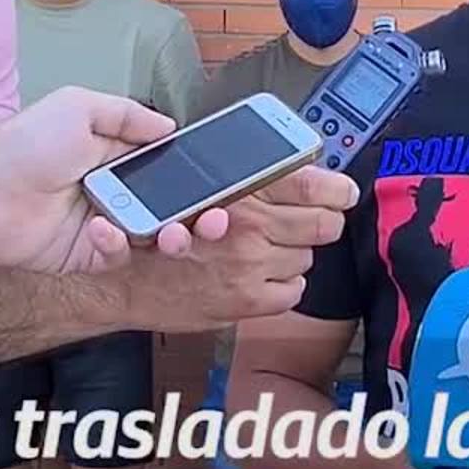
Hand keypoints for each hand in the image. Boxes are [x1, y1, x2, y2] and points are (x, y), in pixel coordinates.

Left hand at [0, 87, 195, 275]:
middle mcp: (113, 192)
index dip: (196, 179)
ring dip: (170, 235)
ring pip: (152, 238)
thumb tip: (169, 126)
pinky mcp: (84, 256)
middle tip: (212, 221)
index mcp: (115, 157)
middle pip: (170, 208)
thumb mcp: (79, 107)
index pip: (169, 170)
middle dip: (198, 216)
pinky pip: (116, 257)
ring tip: (173, 231)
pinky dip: (118, 245)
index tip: (222, 186)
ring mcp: (101, 226)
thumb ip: (128, 115)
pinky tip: (103, 228)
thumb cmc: (23, 143)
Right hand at [106, 164, 359, 332]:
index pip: (312, 185)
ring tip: (270, 248)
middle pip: (322, 225)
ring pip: (307, 258)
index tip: (344, 193)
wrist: (125, 279)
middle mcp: (250, 227)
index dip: (336, 190)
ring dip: (294, 252)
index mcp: (239, 192)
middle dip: (322, 222)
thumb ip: (244, 178)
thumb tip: (295, 166)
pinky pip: (292, 291)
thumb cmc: (154, 230)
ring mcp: (251, 268)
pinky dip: (284, 284)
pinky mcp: (248, 302)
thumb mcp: (197, 189)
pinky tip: (263, 275)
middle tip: (313, 221)